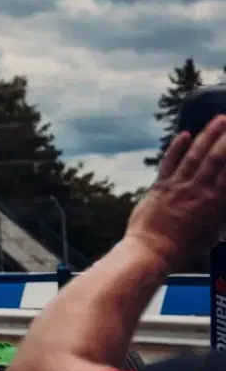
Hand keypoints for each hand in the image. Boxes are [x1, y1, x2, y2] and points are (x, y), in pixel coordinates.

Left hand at [125, 115, 225, 269]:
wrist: (152, 251)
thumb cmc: (185, 247)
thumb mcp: (214, 232)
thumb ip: (222, 212)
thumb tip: (224, 193)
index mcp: (216, 203)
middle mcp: (199, 190)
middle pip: (217, 158)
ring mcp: (178, 186)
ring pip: (195, 155)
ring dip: (208, 135)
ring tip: (219, 120)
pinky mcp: (160, 185)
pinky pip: (169, 162)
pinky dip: (176, 147)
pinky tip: (184, 134)